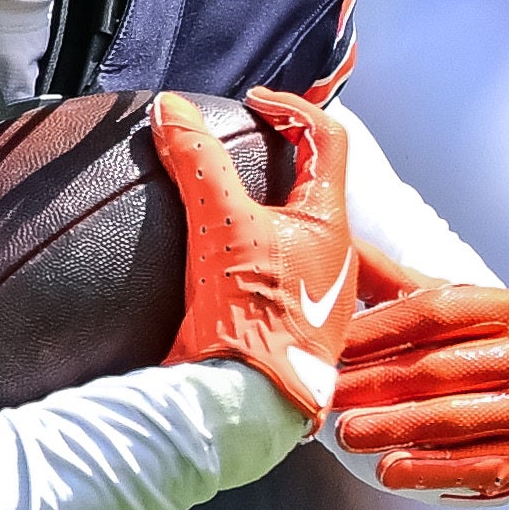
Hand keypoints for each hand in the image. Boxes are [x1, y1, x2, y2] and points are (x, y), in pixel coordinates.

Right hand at [153, 87, 351, 422]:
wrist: (243, 405)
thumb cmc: (247, 317)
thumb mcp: (218, 225)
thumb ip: (197, 160)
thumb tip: (171, 108)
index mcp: (331, 226)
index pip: (327, 140)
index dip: (291, 109)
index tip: (253, 105)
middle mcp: (337, 260)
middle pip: (316, 188)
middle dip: (283, 160)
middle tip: (243, 147)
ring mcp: (319, 298)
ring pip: (302, 235)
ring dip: (271, 211)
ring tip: (229, 203)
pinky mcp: (292, 328)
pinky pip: (284, 275)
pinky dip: (260, 254)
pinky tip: (226, 264)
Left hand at [328, 263, 508, 498]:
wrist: (507, 410)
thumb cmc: (455, 353)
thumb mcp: (434, 313)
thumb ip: (389, 284)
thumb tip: (333, 256)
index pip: (433, 312)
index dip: (377, 328)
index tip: (333, 344)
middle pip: (436, 367)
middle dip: (373, 382)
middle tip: (328, 395)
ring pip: (447, 417)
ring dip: (389, 427)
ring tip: (344, 433)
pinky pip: (466, 466)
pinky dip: (423, 468)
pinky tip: (386, 469)